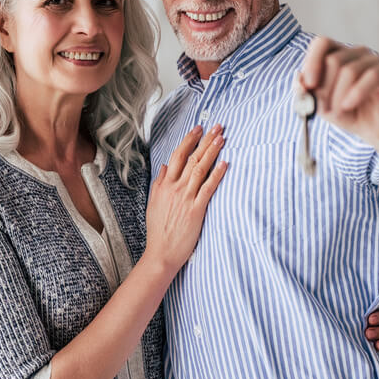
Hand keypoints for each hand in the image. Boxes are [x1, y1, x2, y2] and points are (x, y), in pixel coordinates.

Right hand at [144, 124, 227, 272]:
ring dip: (212, 151)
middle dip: (205, 140)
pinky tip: (225, 163)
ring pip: (200, 168)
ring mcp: (185, 198)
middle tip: (216, 126)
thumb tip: (165, 167)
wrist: (161, 252)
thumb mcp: (153, 202)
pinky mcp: (196, 209)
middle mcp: (174, 188)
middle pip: (191, 158)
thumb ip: (159, 183)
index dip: (189, 140)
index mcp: (164, 185)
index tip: (198, 129)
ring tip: (222, 138)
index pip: (177, 156)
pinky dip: (217, 174)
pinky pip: (208, 188)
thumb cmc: (158, 230)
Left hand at [301, 36, 378, 149]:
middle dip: (325, 89)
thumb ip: (307, 91)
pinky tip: (349, 106)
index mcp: (338, 54)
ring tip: (339, 112)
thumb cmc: (348, 113)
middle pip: (333, 60)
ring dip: (339, 96)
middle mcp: (356, 53)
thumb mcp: (320, 104)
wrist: (374, 130)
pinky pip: (371, 76)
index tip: (309, 85)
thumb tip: (299, 77)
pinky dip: (356, 93)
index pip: (322, 43)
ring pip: (350, 70)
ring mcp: (374, 60)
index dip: (312, 61)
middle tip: (325, 109)